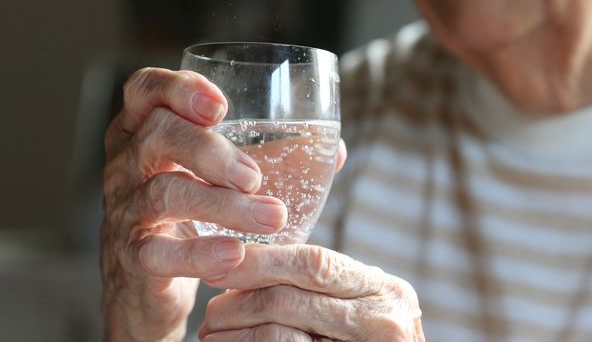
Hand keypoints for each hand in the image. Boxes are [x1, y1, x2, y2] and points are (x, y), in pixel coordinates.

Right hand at [101, 67, 288, 340]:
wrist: (151, 286)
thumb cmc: (194, 217)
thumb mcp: (221, 179)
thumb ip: (271, 160)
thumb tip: (336, 152)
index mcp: (147, 131)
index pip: (146, 90)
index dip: (178, 89)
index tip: (221, 106)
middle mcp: (127, 163)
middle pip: (158, 135)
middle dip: (210, 150)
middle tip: (255, 177)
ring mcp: (124, 209)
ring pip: (164, 193)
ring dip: (223, 205)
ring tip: (271, 217)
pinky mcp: (130, 256)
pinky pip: (157, 251)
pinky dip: (199, 253)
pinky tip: (235, 254)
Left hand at [198, 245, 423, 341]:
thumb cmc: (369, 338)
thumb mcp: (361, 305)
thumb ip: (324, 285)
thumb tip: (250, 263)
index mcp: (385, 290)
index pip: (313, 263)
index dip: (260, 261)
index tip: (219, 265)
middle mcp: (384, 320)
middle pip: (289, 299)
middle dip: (237, 302)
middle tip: (210, 313)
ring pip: (279, 335)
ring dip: (235, 333)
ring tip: (214, 334)